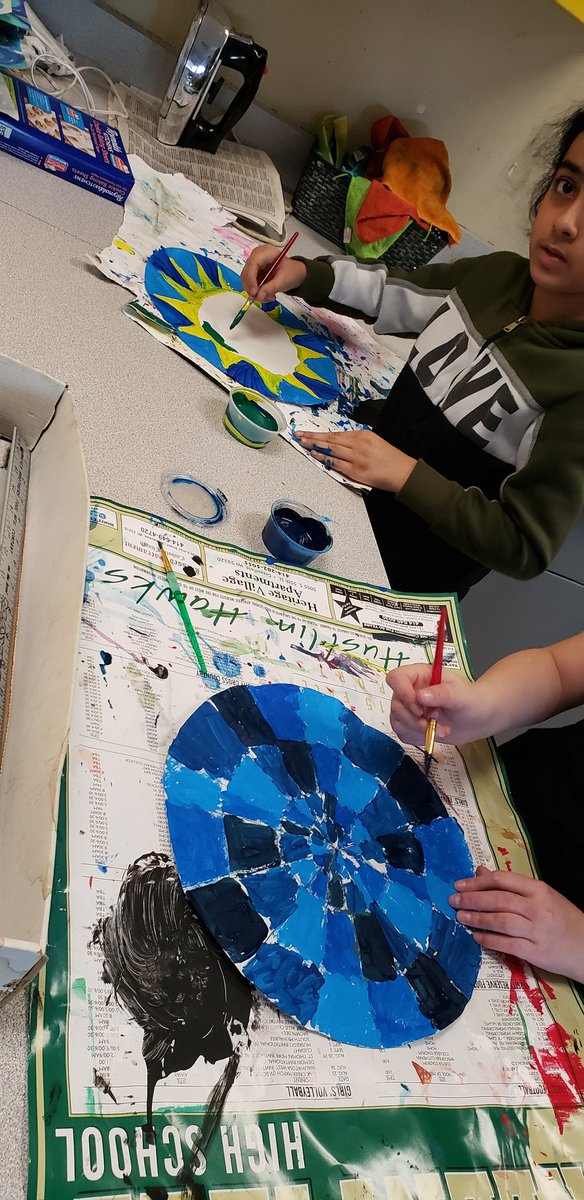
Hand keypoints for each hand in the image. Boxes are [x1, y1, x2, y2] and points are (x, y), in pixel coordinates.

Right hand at [240, 244, 306, 302]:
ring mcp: (254, 265)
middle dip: (252, 288)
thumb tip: (259, 296)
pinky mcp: (253, 273)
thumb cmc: (291, 272)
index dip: (251, 279)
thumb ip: (270, 288)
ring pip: (246, 281)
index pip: (253, 264)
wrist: (294, 273)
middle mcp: (257, 256)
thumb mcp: (283, 281)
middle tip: (263, 298)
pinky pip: (249, 284)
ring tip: (269, 296)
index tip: (254, 293)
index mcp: (266, 252)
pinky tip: (267, 294)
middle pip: (246, 273)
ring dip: (255, 292)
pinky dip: (256, 292)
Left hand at [295, 430, 415, 490]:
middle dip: (312, 438)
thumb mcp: (374, 441)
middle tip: (299, 436)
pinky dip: (325, 460)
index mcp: (363, 435)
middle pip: (330, 441)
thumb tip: (339, 443)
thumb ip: (357, 441)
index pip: (335, 434)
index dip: (319, 434)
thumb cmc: (390, 458)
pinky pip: (337, 465)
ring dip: (316, 448)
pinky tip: (316, 457)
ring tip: (304, 445)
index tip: (307, 432)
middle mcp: (358, 445)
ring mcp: (356, 459)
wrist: (403, 472)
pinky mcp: (357, 472)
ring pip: (331, 451)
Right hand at [387, 665, 496, 745]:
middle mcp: (410, 690)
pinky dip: (418, 737)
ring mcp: (407, 708)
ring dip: (419, 731)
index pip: (396, 678)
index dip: (402, 693)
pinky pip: (402, 733)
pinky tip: (433, 733)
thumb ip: (442, 694)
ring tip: (442, 730)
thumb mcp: (461, 696)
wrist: (477, 718)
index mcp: (419, 675)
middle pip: (396, 704)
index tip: (419, 708)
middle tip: (437, 721)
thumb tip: (420, 696)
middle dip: (416, 719)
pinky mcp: (408, 724)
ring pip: (397, 721)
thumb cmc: (471, 701)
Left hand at [449, 866, 583, 980]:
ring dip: (477, 919)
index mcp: (539, 890)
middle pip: (499, 900)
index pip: (503, 880)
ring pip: (501, 921)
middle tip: (454, 900)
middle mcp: (538, 908)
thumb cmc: (562, 918)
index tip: (460, 884)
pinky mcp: (537, 952)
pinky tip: (477, 937)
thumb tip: (480, 872)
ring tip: (461, 917)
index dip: (478, 882)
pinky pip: (507, 944)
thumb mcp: (541, 896)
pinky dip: (489, 940)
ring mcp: (537, 931)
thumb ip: (512, 886)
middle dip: (473, 899)